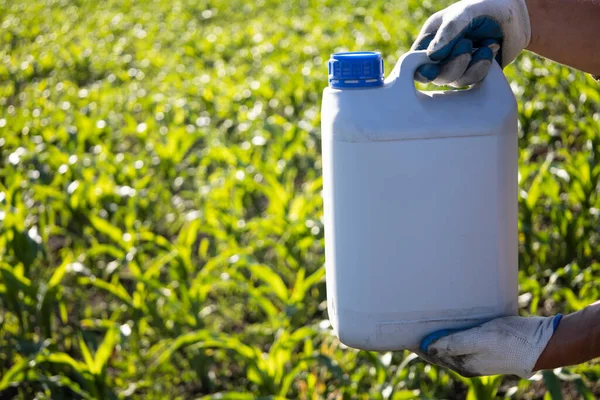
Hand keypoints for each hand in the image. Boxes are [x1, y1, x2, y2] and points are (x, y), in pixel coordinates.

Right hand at [410, 0, 530, 86]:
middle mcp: (441, 56)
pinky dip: (483, 65)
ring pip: (454, 80)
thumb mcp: (465, 13)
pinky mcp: (473, 74)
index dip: (421, 69)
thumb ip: (448, 31)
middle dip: (452, 63)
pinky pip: (472, 80)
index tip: (431, 69)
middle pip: (435, 76)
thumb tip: (433, 56)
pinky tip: (490, 49)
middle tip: (466, 44)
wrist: (516, 18)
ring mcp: (457, 67)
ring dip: (471, 64)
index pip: (415, 61)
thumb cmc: (485, 8)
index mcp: (430, 39)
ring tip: (485, 44)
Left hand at [417, 315, 561, 377]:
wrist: (541, 342)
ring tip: (428, 318)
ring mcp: (478, 354)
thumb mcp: (478, 339)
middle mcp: (469, 362)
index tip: (405, 332)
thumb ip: (453, 344)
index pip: (433, 354)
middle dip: (427, 338)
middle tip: (413, 321)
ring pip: (452, 344)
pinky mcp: (487, 344)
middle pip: (440, 350)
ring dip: (440, 333)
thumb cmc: (509, 340)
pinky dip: (454, 330)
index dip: (418, 344)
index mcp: (464, 365)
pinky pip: (464, 338)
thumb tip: (429, 348)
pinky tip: (452, 318)